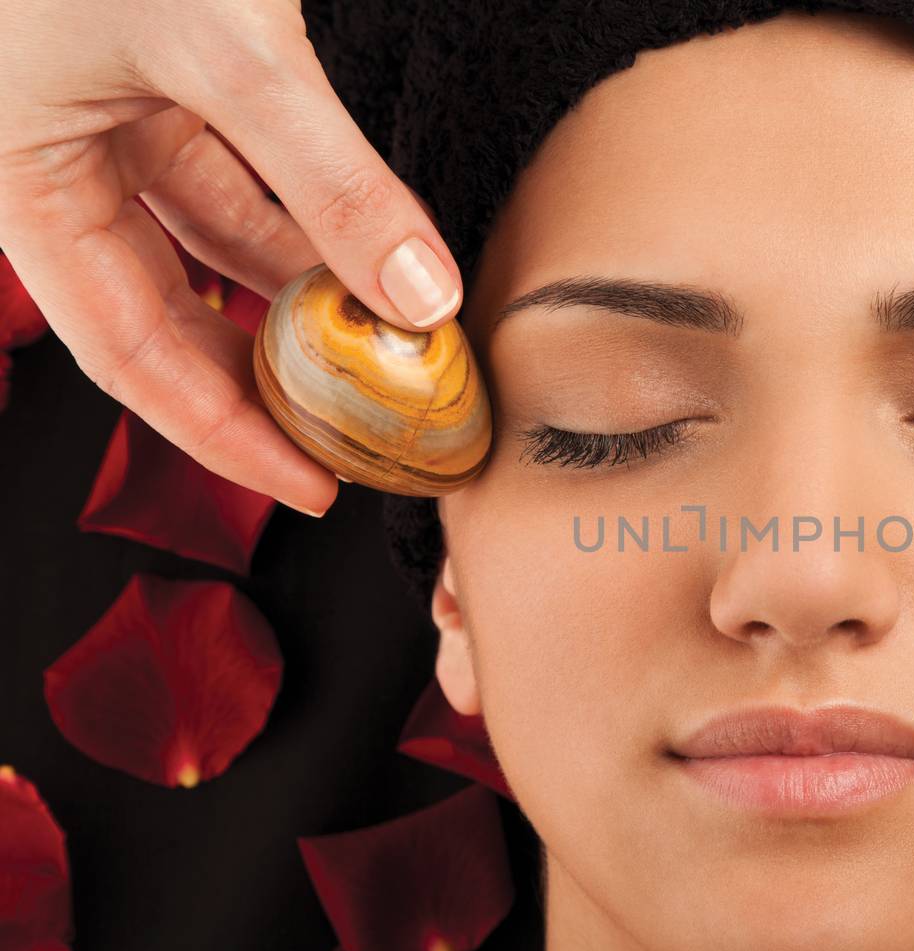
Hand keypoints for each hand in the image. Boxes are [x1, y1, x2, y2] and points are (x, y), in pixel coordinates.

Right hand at [0, 0, 463, 516]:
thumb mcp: (221, 49)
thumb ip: (327, 177)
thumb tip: (421, 297)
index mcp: (20, 184)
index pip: (130, 353)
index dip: (223, 431)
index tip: (311, 485)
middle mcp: (54, 157)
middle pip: (174, 302)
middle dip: (274, 363)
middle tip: (374, 421)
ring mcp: (103, 109)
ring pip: (214, 228)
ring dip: (303, 280)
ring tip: (394, 337)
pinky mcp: (156, 61)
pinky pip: (233, 160)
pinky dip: (302, 202)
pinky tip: (368, 238)